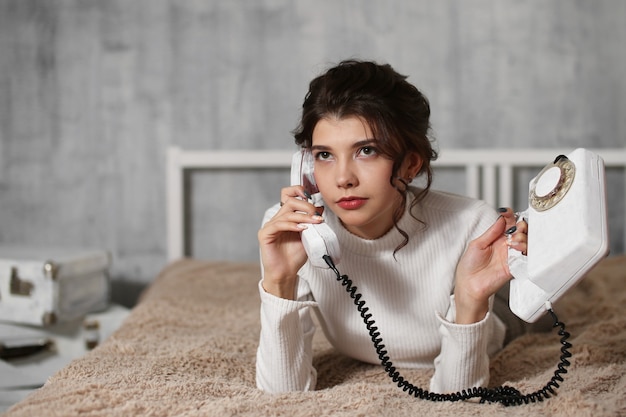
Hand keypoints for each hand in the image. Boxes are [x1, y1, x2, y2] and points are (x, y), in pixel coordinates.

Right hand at [258, 185, 324, 298]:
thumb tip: (320, 208)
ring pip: (287, 213)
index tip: (313, 197)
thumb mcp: (309, 235)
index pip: (289, 196)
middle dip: (306, 206)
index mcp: (286, 217)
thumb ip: (312, 222)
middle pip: (290, 202)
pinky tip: (302, 229)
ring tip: (314, 223)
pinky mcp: (265, 234)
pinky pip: (278, 224)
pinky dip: (292, 225)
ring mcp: (270, 226)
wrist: (287, 273)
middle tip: (317, 215)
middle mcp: (277, 219)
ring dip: (303, 217)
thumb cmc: (295, 256)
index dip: (299, 191)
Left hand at [453, 208, 527, 323]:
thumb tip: (501, 219)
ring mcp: (511, 255)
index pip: (508, 223)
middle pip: (520, 230)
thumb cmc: (469, 266)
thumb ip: (491, 232)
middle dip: (520, 226)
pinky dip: (524, 249)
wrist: (469, 285)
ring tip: (513, 240)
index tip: (507, 212)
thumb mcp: (477, 244)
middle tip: (514, 229)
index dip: (509, 215)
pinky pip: (526, 256)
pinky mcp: (515, 266)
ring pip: (526, 241)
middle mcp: (505, 245)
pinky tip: (516, 247)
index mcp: (496, 238)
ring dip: (522, 237)